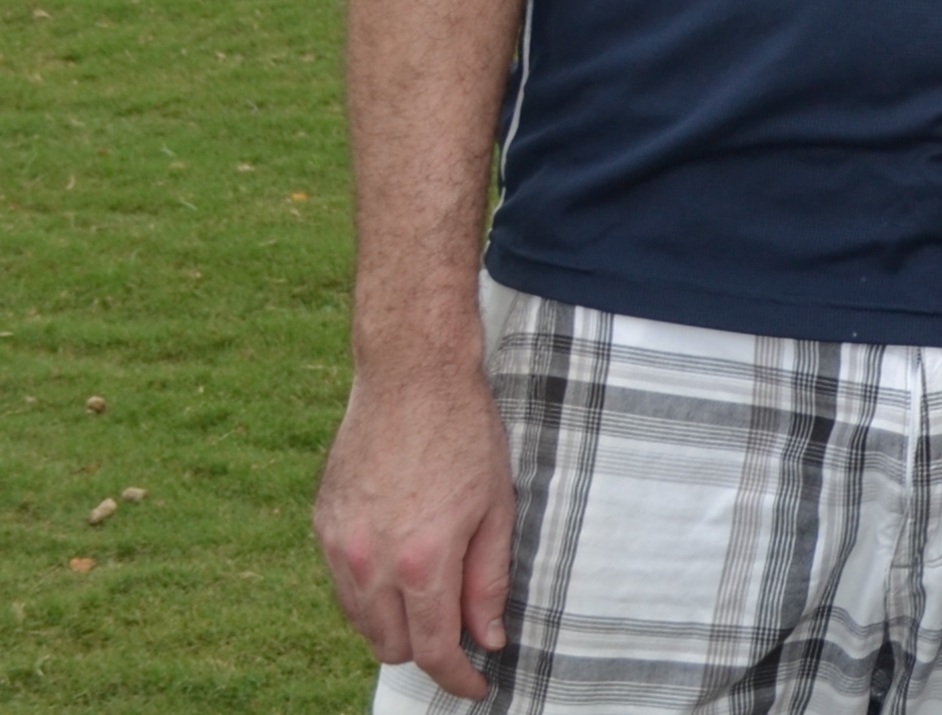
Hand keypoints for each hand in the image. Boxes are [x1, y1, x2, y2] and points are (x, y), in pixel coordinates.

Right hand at [313, 359, 516, 698]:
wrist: (410, 378)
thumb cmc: (464, 436)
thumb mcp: (497, 509)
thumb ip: (489, 582)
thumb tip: (486, 638)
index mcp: (423, 561)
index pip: (433, 650)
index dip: (456, 678)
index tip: (476, 686)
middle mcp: (371, 563)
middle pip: (391, 646)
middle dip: (427, 650)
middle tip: (460, 631)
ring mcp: (339, 546)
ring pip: (361, 622)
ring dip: (395, 624)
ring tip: (432, 598)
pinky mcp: (322, 527)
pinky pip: (342, 586)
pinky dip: (370, 593)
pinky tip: (400, 568)